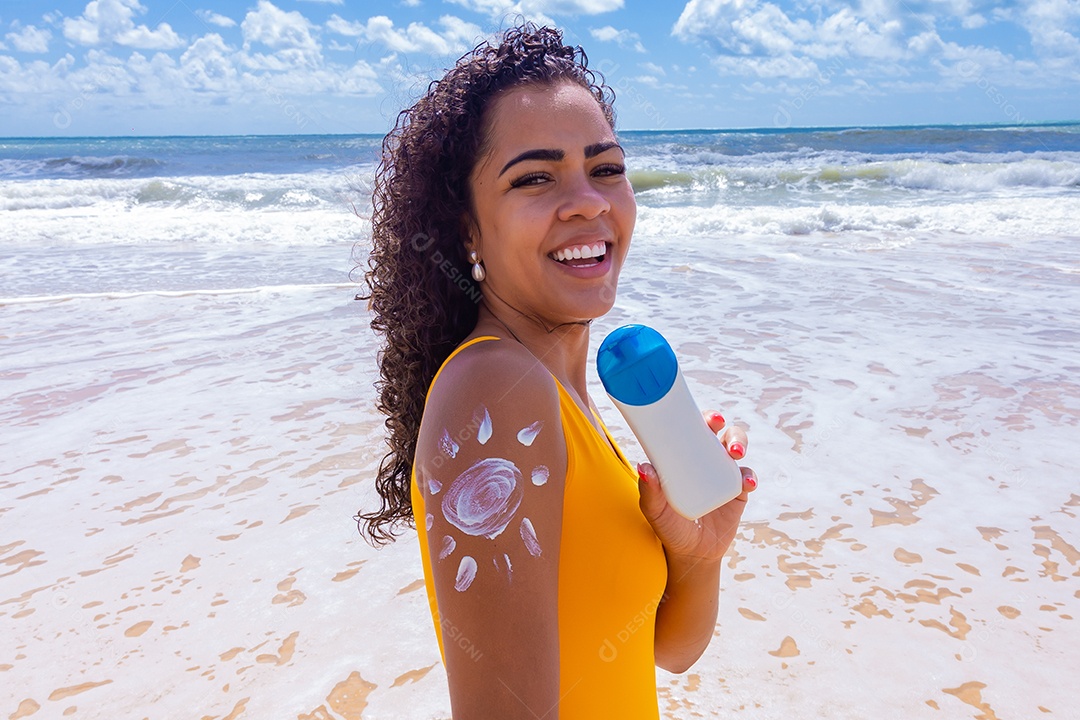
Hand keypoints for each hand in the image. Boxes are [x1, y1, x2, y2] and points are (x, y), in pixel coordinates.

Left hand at [637, 410, 755, 561]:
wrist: (692, 553)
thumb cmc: (669, 526)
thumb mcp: (655, 511)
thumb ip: (649, 492)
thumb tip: (644, 468)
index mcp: (682, 457)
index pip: (691, 429)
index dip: (697, 416)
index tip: (703, 415)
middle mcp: (704, 459)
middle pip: (718, 431)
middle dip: (720, 422)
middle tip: (717, 424)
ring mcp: (723, 473)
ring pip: (736, 446)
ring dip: (739, 441)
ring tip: (735, 452)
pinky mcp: (738, 490)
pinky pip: (747, 476)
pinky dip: (749, 476)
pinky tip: (747, 483)